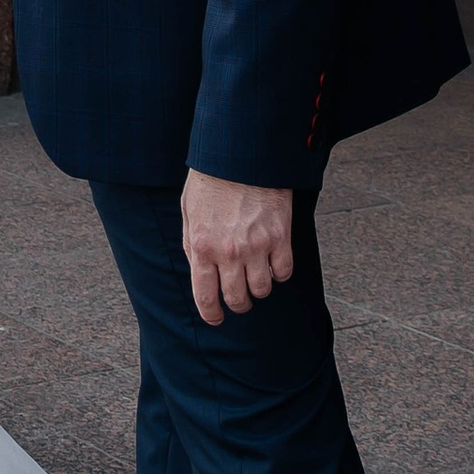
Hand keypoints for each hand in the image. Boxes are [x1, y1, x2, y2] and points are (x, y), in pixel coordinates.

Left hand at [182, 173, 291, 326]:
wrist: (241, 154)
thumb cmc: (210, 180)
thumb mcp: (189, 212)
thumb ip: (192, 244)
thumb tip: (199, 270)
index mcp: (202, 247)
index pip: (206, 297)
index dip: (211, 315)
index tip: (216, 319)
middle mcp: (230, 252)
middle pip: (237, 299)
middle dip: (237, 304)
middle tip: (239, 300)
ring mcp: (257, 246)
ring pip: (262, 290)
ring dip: (259, 289)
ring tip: (256, 278)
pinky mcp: (281, 236)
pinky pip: (284, 272)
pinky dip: (279, 273)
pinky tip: (273, 263)